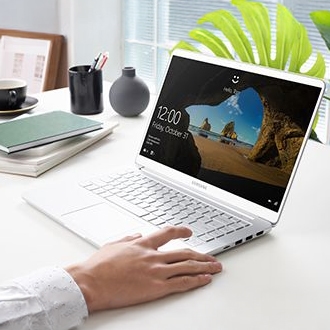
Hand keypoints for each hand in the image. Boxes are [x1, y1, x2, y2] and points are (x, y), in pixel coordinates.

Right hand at [66, 226, 221, 312]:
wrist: (90, 282)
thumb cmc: (98, 265)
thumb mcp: (113, 245)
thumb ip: (128, 238)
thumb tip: (137, 234)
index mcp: (142, 244)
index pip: (167, 233)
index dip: (181, 231)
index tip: (189, 232)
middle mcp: (152, 255)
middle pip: (184, 252)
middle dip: (201, 254)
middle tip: (212, 257)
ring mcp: (155, 271)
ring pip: (187, 266)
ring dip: (204, 266)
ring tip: (216, 267)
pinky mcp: (155, 287)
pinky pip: (181, 283)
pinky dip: (195, 280)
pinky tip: (204, 279)